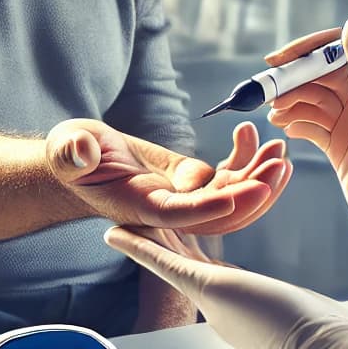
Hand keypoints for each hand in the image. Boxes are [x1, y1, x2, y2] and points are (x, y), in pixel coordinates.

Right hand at [46, 119, 288, 235]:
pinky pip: (225, 176)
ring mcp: (181, 196)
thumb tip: (82, 152)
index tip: (242, 194)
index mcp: (139, 207)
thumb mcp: (67, 150)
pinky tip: (251, 134)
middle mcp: (166, 209)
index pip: (180, 214)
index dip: (210, 207)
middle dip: (251, 192)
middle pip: (216, 212)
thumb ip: (72, 154)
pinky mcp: (189, 180)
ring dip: (258, 175)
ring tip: (280, 150)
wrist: (80, 159)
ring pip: (228, 196)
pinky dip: (243, 158)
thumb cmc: (70, 155)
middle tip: (278, 166)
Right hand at [106, 225, 347, 348]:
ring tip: (119, 222)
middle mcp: (218, 305)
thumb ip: (294, 309)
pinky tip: (115, 234)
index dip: (182, 253)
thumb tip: (310, 312)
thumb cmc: (324, 335)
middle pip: (182, 261)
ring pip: (169, 258)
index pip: (203, 272)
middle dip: (159, 239)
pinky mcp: (209, 289)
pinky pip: (165, 263)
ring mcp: (210, 298)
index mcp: (236, 308)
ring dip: (144, 239)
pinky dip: (139, 248)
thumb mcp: (302, 314)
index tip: (169, 241)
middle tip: (135, 220)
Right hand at [266, 17, 347, 320]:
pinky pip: (312, 124)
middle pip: (327, 74)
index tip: (285, 56)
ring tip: (273, 112)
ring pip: (316, 99)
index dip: (317, 47)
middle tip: (267, 88)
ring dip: (293, 101)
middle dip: (297, 78)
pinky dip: (296, 122)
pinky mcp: (340, 145)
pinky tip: (283, 126)